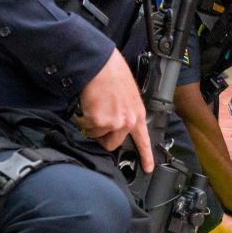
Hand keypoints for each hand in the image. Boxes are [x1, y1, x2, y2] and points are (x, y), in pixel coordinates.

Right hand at [76, 49, 153, 171]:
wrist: (100, 64)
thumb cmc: (112, 74)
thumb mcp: (127, 94)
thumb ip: (126, 112)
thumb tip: (116, 124)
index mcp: (137, 114)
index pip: (143, 140)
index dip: (146, 156)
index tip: (148, 168)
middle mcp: (128, 122)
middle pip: (112, 144)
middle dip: (102, 136)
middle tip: (98, 121)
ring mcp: (114, 123)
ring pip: (96, 136)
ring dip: (91, 125)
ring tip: (94, 106)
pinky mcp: (99, 122)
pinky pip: (86, 127)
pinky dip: (83, 118)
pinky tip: (88, 104)